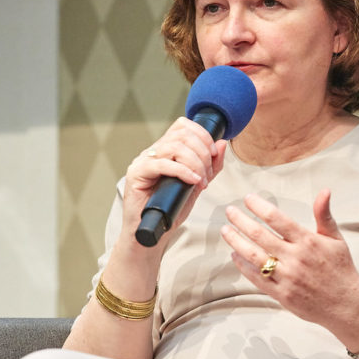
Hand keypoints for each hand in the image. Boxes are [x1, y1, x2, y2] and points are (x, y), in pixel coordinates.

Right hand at [121, 117, 227, 241]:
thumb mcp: (197, 184)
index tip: (213, 154)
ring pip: (174, 146)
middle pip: (181, 134)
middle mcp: (153, 151)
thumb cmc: (171, 209)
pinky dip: (182, 171)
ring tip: (200, 180)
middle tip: (207, 173)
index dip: (202, 135)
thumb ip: (210, 166)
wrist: (153, 232)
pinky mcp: (136, 173)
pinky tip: (192, 181)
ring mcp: (143, 160)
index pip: (183, 125)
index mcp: (166, 149)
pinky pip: (162, 164)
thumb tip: (222, 143)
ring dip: (195, 163)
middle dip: (202, 152)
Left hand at [220, 189, 358, 332]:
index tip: (247, 198)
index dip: (259, 206)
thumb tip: (324, 190)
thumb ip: (324, 214)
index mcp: (308, 241)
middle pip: (259, 235)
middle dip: (240, 221)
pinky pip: (256, 278)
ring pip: (253, 256)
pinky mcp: (282, 295)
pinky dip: (243, 266)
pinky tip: (234, 255)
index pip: (277, 218)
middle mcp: (295, 258)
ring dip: (236, 242)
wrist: (346, 304)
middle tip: (229, 211)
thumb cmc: (341, 268)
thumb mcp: (336, 238)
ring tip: (225, 231)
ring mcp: (287, 277)